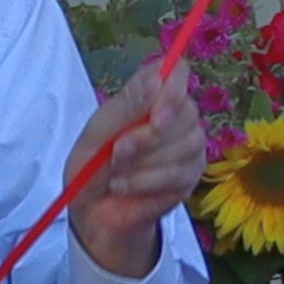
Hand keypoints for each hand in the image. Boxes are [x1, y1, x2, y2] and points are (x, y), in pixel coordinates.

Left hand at [68, 59, 206, 267]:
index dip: (172, 87)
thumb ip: (128, 104)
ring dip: (144, 163)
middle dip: (148, 136)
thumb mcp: (97, 132)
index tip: (155, 113)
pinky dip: (146, 183)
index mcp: (151, 95)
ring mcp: (189, 146)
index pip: (178, 71)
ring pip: (186, 145)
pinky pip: (180, 174)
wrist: (92, 212)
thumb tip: (158, 76)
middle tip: (117, 151)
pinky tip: (126, 187)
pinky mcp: (192, 176)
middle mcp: (177, 116)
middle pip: (186, 111)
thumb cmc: (92, 165)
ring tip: (116, 174)